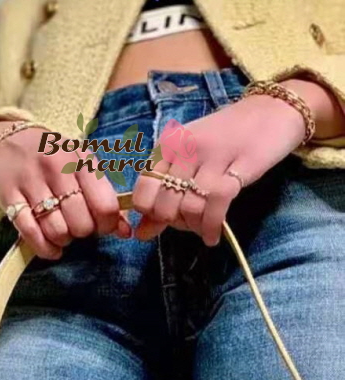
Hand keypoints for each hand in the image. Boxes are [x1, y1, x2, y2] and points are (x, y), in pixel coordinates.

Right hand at [0, 120, 130, 259]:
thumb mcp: (81, 164)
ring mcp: (31, 183)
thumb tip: (125, 231)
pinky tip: (51, 248)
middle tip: (78, 226)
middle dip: (83, 232)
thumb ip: (104, 195)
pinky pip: (31, 234)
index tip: (102, 225)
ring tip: (63, 232)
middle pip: (81, 223)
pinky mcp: (9, 198)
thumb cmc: (51, 155)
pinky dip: (45, 248)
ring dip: (63, 240)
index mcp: (80, 159)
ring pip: (57, 231)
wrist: (5, 139)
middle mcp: (56, 169)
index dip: (107, 225)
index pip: (104, 205)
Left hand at [131, 92, 306, 245]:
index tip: (164, 220)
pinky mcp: (241, 163)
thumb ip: (163, 194)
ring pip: (190, 205)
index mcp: (168, 145)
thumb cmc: (225, 138)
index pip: (143, 188)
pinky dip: (211, 226)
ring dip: (194, 226)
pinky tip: (212, 236)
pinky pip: (217, 202)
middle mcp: (186, 147)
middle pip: (165, 202)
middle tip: (188, 225)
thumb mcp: (189, 160)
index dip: (150, 212)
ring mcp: (213, 154)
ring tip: (202, 229)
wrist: (273, 108)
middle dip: (173, 223)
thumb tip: (141, 234)